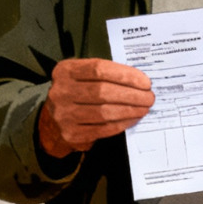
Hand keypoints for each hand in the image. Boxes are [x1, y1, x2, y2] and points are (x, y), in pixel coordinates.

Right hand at [38, 58, 154, 157]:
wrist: (53, 121)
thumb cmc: (77, 92)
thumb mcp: (82, 76)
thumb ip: (105, 74)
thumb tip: (139, 82)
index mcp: (65, 70)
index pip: (99, 69)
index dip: (125, 75)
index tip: (145, 82)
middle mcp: (61, 91)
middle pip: (103, 91)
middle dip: (131, 95)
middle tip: (149, 97)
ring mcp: (64, 114)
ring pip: (104, 112)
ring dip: (129, 110)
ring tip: (144, 108)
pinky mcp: (71, 134)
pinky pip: (103, 129)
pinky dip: (121, 123)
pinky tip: (132, 119)